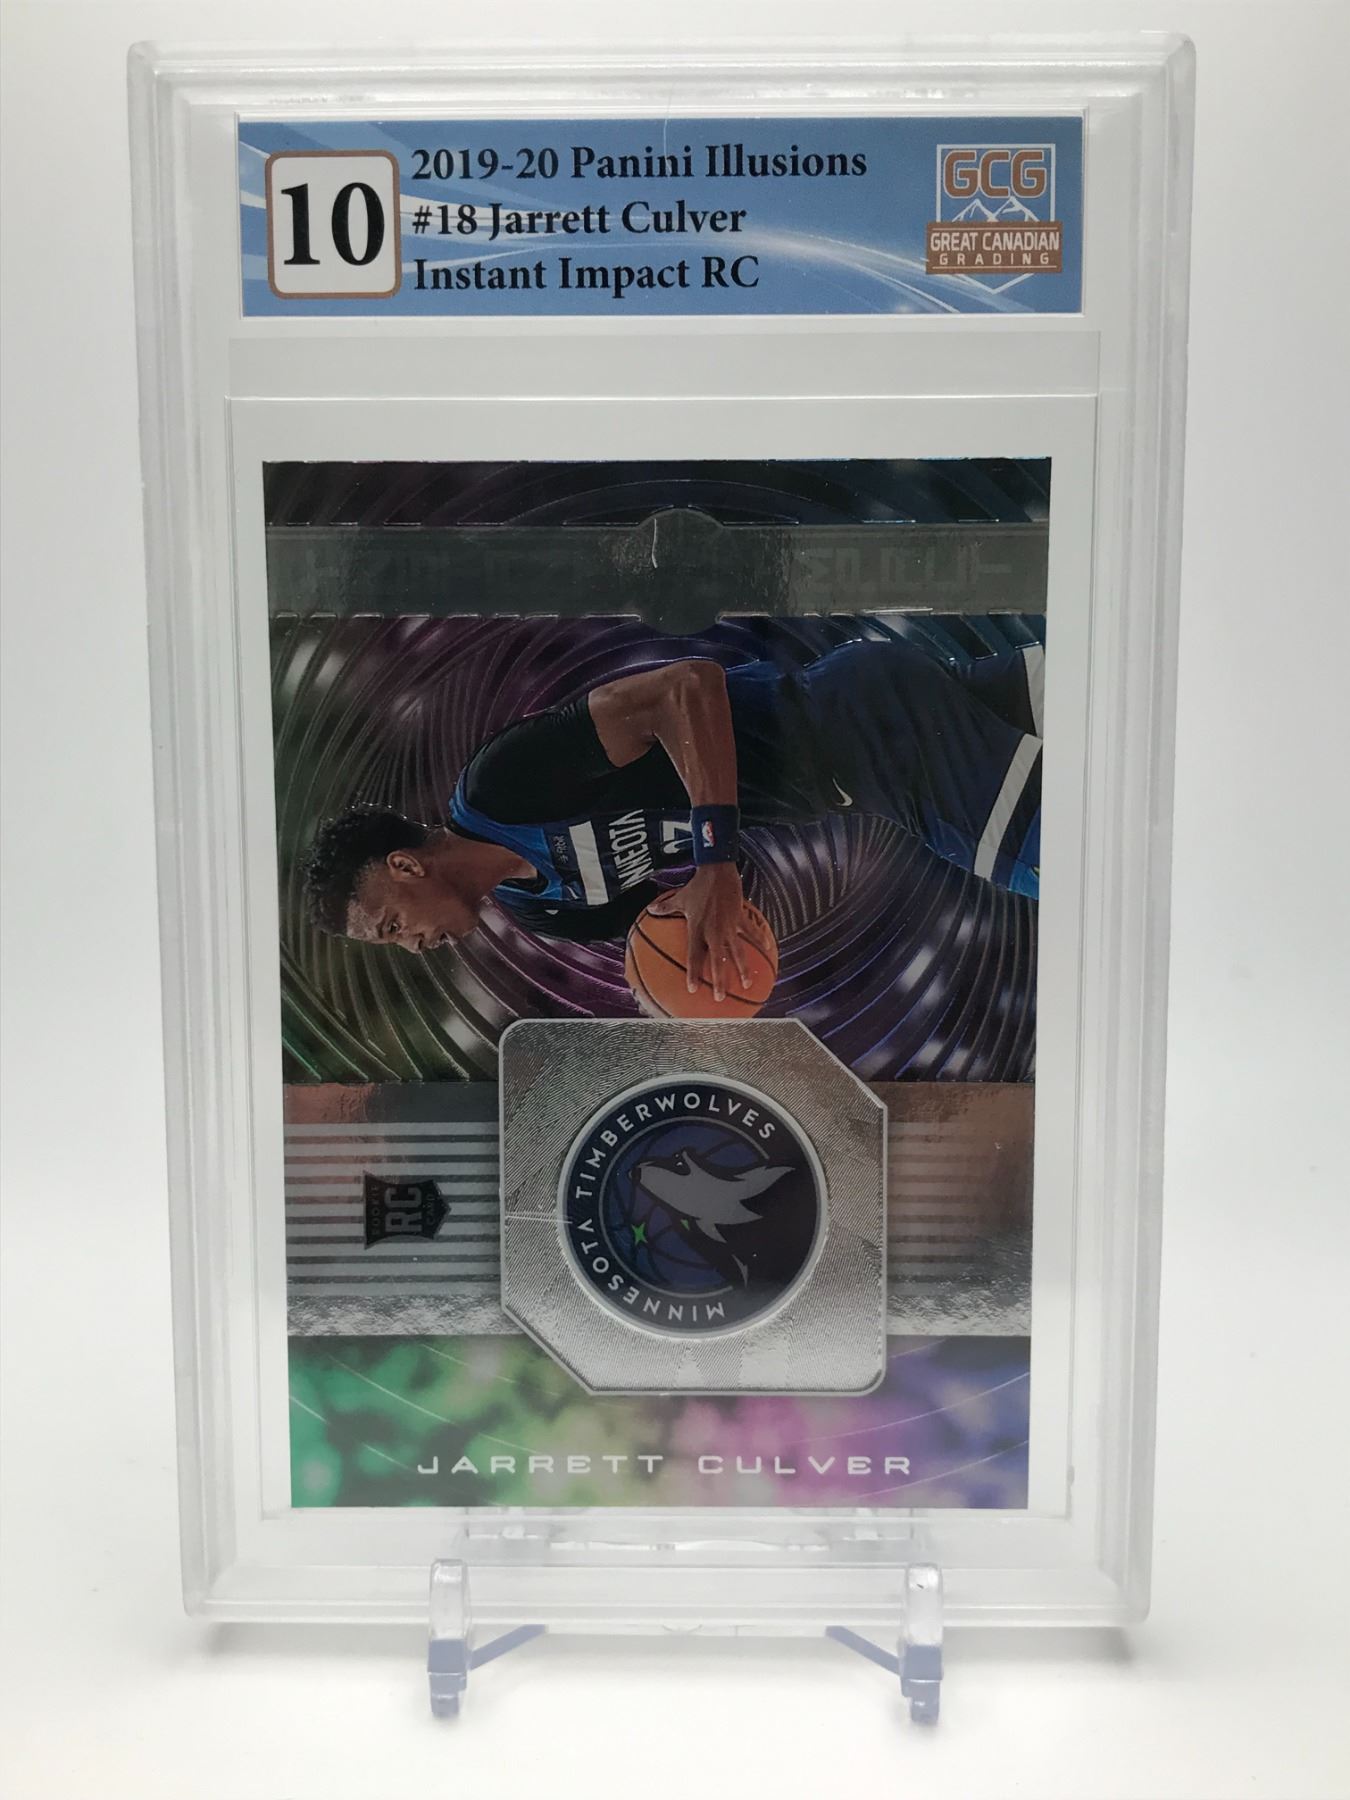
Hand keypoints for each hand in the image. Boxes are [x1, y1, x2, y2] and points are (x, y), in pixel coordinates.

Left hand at [649, 865, 751, 1000]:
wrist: (717, 871)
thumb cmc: (697, 885)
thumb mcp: (679, 898)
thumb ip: (665, 908)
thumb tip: (650, 910)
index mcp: (697, 929)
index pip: (694, 956)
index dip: (693, 973)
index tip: (692, 989)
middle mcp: (713, 931)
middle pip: (717, 961)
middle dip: (718, 980)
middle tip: (719, 997)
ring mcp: (729, 926)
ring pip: (736, 952)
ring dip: (741, 969)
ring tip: (746, 984)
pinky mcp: (740, 917)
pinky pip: (751, 932)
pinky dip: (760, 940)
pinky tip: (768, 949)